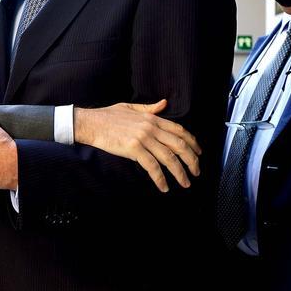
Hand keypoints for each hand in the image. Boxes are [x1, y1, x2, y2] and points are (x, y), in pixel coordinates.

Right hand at [73, 99, 200, 191]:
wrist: (91, 123)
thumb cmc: (108, 116)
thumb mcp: (130, 107)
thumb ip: (149, 108)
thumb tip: (164, 104)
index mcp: (152, 118)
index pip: (180, 130)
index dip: (192, 142)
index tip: (198, 153)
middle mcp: (151, 127)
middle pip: (179, 145)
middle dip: (192, 160)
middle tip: (197, 171)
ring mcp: (143, 138)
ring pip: (169, 158)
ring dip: (180, 173)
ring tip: (185, 183)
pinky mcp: (133, 148)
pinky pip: (152, 166)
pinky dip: (160, 178)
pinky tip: (164, 187)